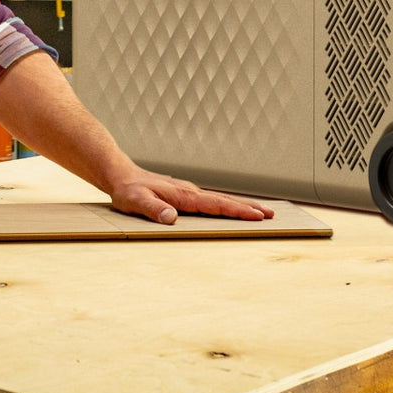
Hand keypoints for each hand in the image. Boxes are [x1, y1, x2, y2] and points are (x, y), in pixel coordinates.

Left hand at [107, 166, 275, 225]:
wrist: (121, 175)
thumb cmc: (128, 190)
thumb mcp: (135, 201)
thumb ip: (153, 209)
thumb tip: (172, 218)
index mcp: (183, 195)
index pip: (215, 204)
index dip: (237, 210)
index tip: (257, 215)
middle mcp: (190, 192)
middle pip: (224, 200)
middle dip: (248, 208)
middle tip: (272, 215)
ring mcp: (189, 193)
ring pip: (220, 200)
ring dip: (241, 206)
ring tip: (261, 213)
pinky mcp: (185, 195)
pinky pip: (211, 202)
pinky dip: (227, 206)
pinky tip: (231, 211)